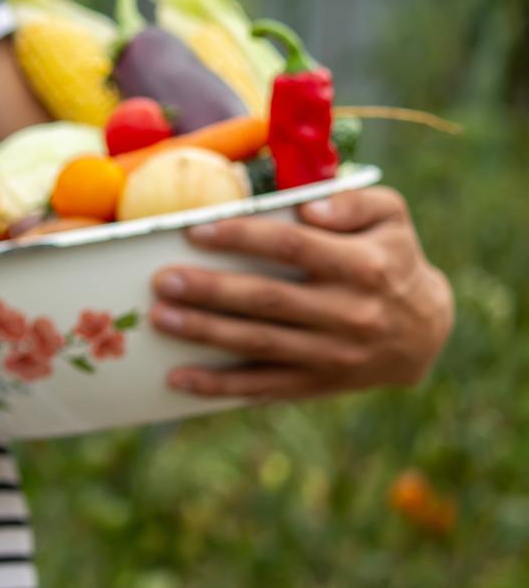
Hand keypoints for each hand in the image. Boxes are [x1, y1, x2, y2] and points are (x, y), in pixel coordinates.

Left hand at [148, 187, 453, 400]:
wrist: (426, 332)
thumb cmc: (392, 258)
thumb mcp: (392, 217)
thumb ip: (353, 201)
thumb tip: (308, 206)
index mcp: (364, 266)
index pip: (293, 247)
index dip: (242, 237)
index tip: (195, 231)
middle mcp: (349, 313)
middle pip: (267, 299)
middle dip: (210, 290)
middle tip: (164, 280)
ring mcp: (333, 354)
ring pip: (259, 343)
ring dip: (205, 333)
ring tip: (160, 318)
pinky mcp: (318, 383)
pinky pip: (262, 386)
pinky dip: (218, 386)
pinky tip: (178, 378)